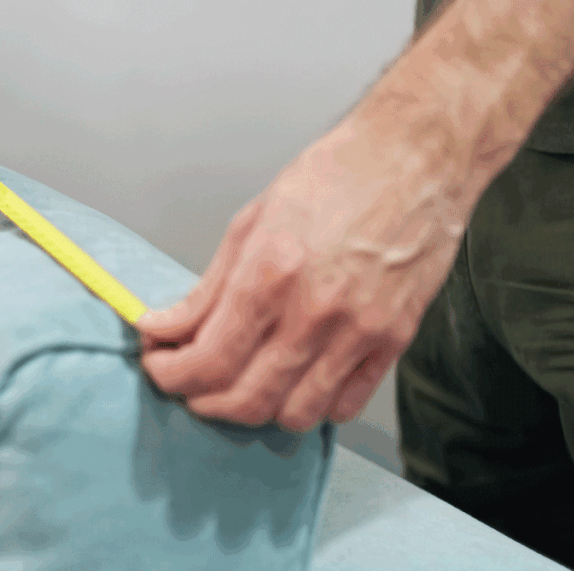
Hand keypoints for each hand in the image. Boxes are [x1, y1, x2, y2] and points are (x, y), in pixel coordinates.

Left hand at [136, 114, 468, 431]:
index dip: (172, 374)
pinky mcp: (393, 340)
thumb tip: (169, 327)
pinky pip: (344, 404)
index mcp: (270, 273)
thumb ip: (208, 288)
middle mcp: (314, 311)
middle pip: (245, 399)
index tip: (159, 364)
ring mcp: (358, 331)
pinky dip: (310, 406)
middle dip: (201, 399)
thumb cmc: (333, 178)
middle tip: (187, 382)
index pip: (208, 359)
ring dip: (253, 410)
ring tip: (236, 383)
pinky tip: (292, 380)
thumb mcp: (250, 222)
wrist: (413, 159)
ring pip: (293, 413)